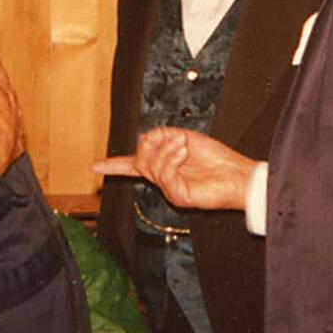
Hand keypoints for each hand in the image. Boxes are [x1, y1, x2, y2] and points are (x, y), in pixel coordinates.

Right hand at [0, 28, 23, 173]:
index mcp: (4, 91)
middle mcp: (13, 108)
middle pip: (8, 91)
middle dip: (2, 83)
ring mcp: (14, 128)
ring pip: (12, 112)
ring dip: (7, 106)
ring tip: (2, 103)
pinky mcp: (11, 148)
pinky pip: (13, 136)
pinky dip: (10, 132)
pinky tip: (8, 134)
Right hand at [91, 127, 254, 210]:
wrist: (238, 174)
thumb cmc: (216, 158)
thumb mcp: (185, 138)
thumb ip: (163, 136)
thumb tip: (147, 137)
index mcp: (163, 167)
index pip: (133, 167)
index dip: (113, 166)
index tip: (94, 166)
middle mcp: (163, 180)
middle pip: (140, 158)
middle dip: (152, 142)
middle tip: (175, 138)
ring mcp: (170, 190)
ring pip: (151, 164)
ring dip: (166, 147)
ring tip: (183, 145)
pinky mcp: (179, 196)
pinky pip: (164, 173)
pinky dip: (172, 157)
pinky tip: (183, 152)